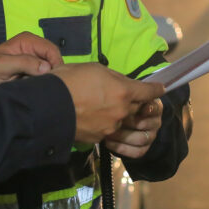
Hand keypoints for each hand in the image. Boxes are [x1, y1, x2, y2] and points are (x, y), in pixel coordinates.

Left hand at [0, 33, 63, 84]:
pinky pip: (46, 76)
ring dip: (48, 79)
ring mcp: (35, 59)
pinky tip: (36, 88)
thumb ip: (23, 63)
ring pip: (52, 69)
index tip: (50, 80)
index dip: (55, 65)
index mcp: (28, 40)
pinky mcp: (34, 71)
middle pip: (54, 59)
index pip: (51, 50)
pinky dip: (44, 82)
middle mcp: (34, 47)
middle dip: (52, 73)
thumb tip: (46, 67)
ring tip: (38, 87)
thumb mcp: (1, 65)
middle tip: (43, 86)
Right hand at [51, 63, 165, 143]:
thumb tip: (121, 82)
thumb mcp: (94, 69)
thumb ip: (113, 77)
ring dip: (118, 114)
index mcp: (123, 91)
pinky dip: (105, 124)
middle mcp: (121, 111)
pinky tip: (93, 117)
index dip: (156, 90)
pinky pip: (109, 130)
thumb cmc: (69, 81)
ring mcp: (110, 127)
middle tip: (120, 94)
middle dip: (132, 101)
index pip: (148, 91)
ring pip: (122, 120)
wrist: (47, 107)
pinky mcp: (98, 139)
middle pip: (135, 107)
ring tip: (102, 106)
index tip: (161, 89)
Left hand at [104, 98, 162, 158]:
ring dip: (123, 136)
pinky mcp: (144, 149)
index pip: (154, 108)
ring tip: (108, 131)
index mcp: (154, 106)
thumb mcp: (126, 96)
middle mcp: (155, 122)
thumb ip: (130, 92)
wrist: (119, 120)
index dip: (148, 109)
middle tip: (113, 119)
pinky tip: (108, 142)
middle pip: (145, 124)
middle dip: (128, 122)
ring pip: (141, 139)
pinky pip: (137, 152)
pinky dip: (122, 148)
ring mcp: (151, 136)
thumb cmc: (122, 104)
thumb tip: (129, 95)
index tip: (139, 109)